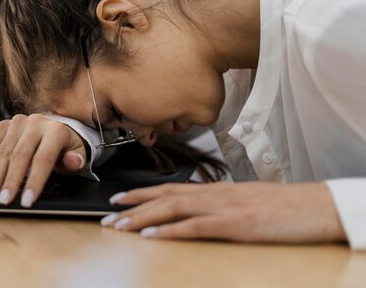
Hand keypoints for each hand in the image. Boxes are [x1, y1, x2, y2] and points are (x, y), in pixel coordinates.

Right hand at [0, 114, 87, 206]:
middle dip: (10, 181)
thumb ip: (77, 161)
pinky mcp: (4, 125)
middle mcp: (36, 123)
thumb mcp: (78, 155)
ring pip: (2, 151)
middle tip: (3, 201)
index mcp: (56, 130)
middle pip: (20, 155)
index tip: (27, 201)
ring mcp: (18, 122)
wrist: (56, 128)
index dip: (34, 181)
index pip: (43, 158)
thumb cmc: (66, 148)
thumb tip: (73, 161)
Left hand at [101, 182, 346, 243]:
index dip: (141, 194)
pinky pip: (196, 227)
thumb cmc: (283, 206)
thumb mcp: (245, 201)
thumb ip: (220, 204)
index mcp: (215, 190)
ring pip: (173, 208)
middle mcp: (214, 195)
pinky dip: (171, 230)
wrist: (316, 205)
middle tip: (107, 216)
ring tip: (119, 226)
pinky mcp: (235, 224)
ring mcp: (223, 208)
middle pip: (164, 197)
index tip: (119, 199)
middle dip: (132, 207)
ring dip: (142, 218)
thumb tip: (199, 211)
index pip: (170, 188)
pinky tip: (153, 236)